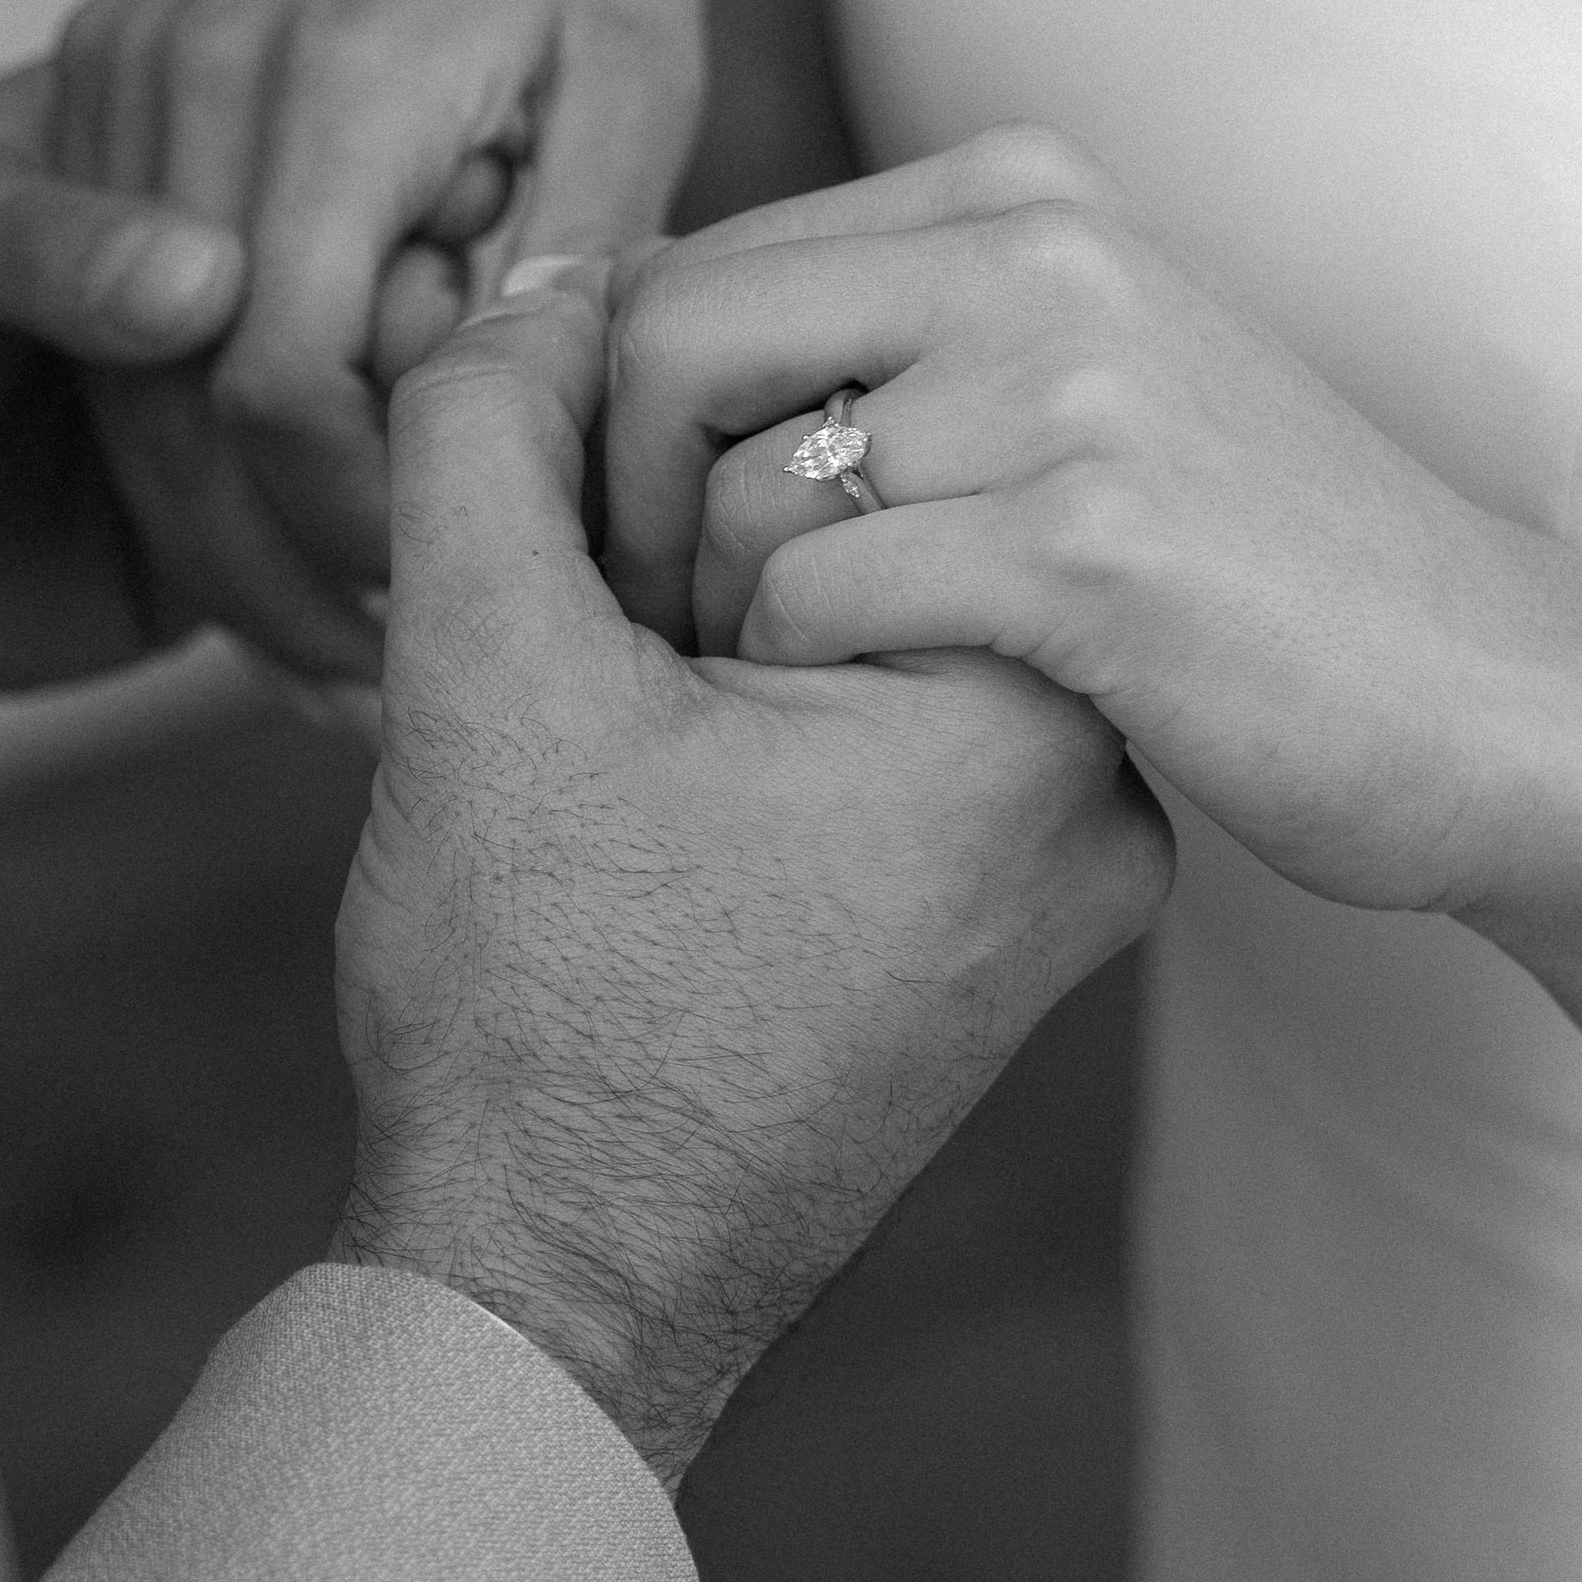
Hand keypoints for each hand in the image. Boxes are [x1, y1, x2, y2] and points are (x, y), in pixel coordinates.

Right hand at [50, 0, 847, 678]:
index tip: (433, 582)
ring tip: (338, 610)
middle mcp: (193, 65)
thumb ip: (570, 245)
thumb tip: (513, 410)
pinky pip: (95, 286)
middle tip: (390, 647)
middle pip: (181, 391)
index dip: (345, 512)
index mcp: (336, 79)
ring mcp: (119, 59)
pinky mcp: (89, 64)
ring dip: (215, 503)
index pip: (281, 378)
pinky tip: (269, 490)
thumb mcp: (634, 79)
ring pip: (122, 361)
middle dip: (277, 546)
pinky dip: (175, 407)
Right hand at [329, 252, 1170, 1487]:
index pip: (846, 415)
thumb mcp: (483, 669)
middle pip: (875, 517)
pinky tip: (664, 816)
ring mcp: (1067, 879)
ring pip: (872, 625)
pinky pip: (893, 743)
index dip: (652, 474)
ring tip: (621, 765)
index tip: (593, 632)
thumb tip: (551, 281)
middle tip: (596, 695)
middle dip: (691, 547)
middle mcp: (1098, 786)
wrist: (553, 1301)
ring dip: (719, 634)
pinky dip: (769, 730)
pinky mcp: (1007, 940)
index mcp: (1025, 699)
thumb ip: (492, 429)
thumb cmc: (532, 1014)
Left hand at [604, 128, 1581, 921]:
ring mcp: (1066, 389)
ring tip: (749, 696)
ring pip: (739, 486)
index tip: (623, 542)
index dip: (608, 418)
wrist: (1495, 693)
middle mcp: (1035, 252)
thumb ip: (903, 341)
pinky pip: (817, 597)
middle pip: (672, 341)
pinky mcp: (1087, 544)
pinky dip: (794, 679)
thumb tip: (623, 344)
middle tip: (639, 634)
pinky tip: (853, 726)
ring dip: (711, 617)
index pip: (696, 262)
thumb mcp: (1082, 384)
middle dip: (615, 504)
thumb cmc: (1252, 566)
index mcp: (1018, 194)